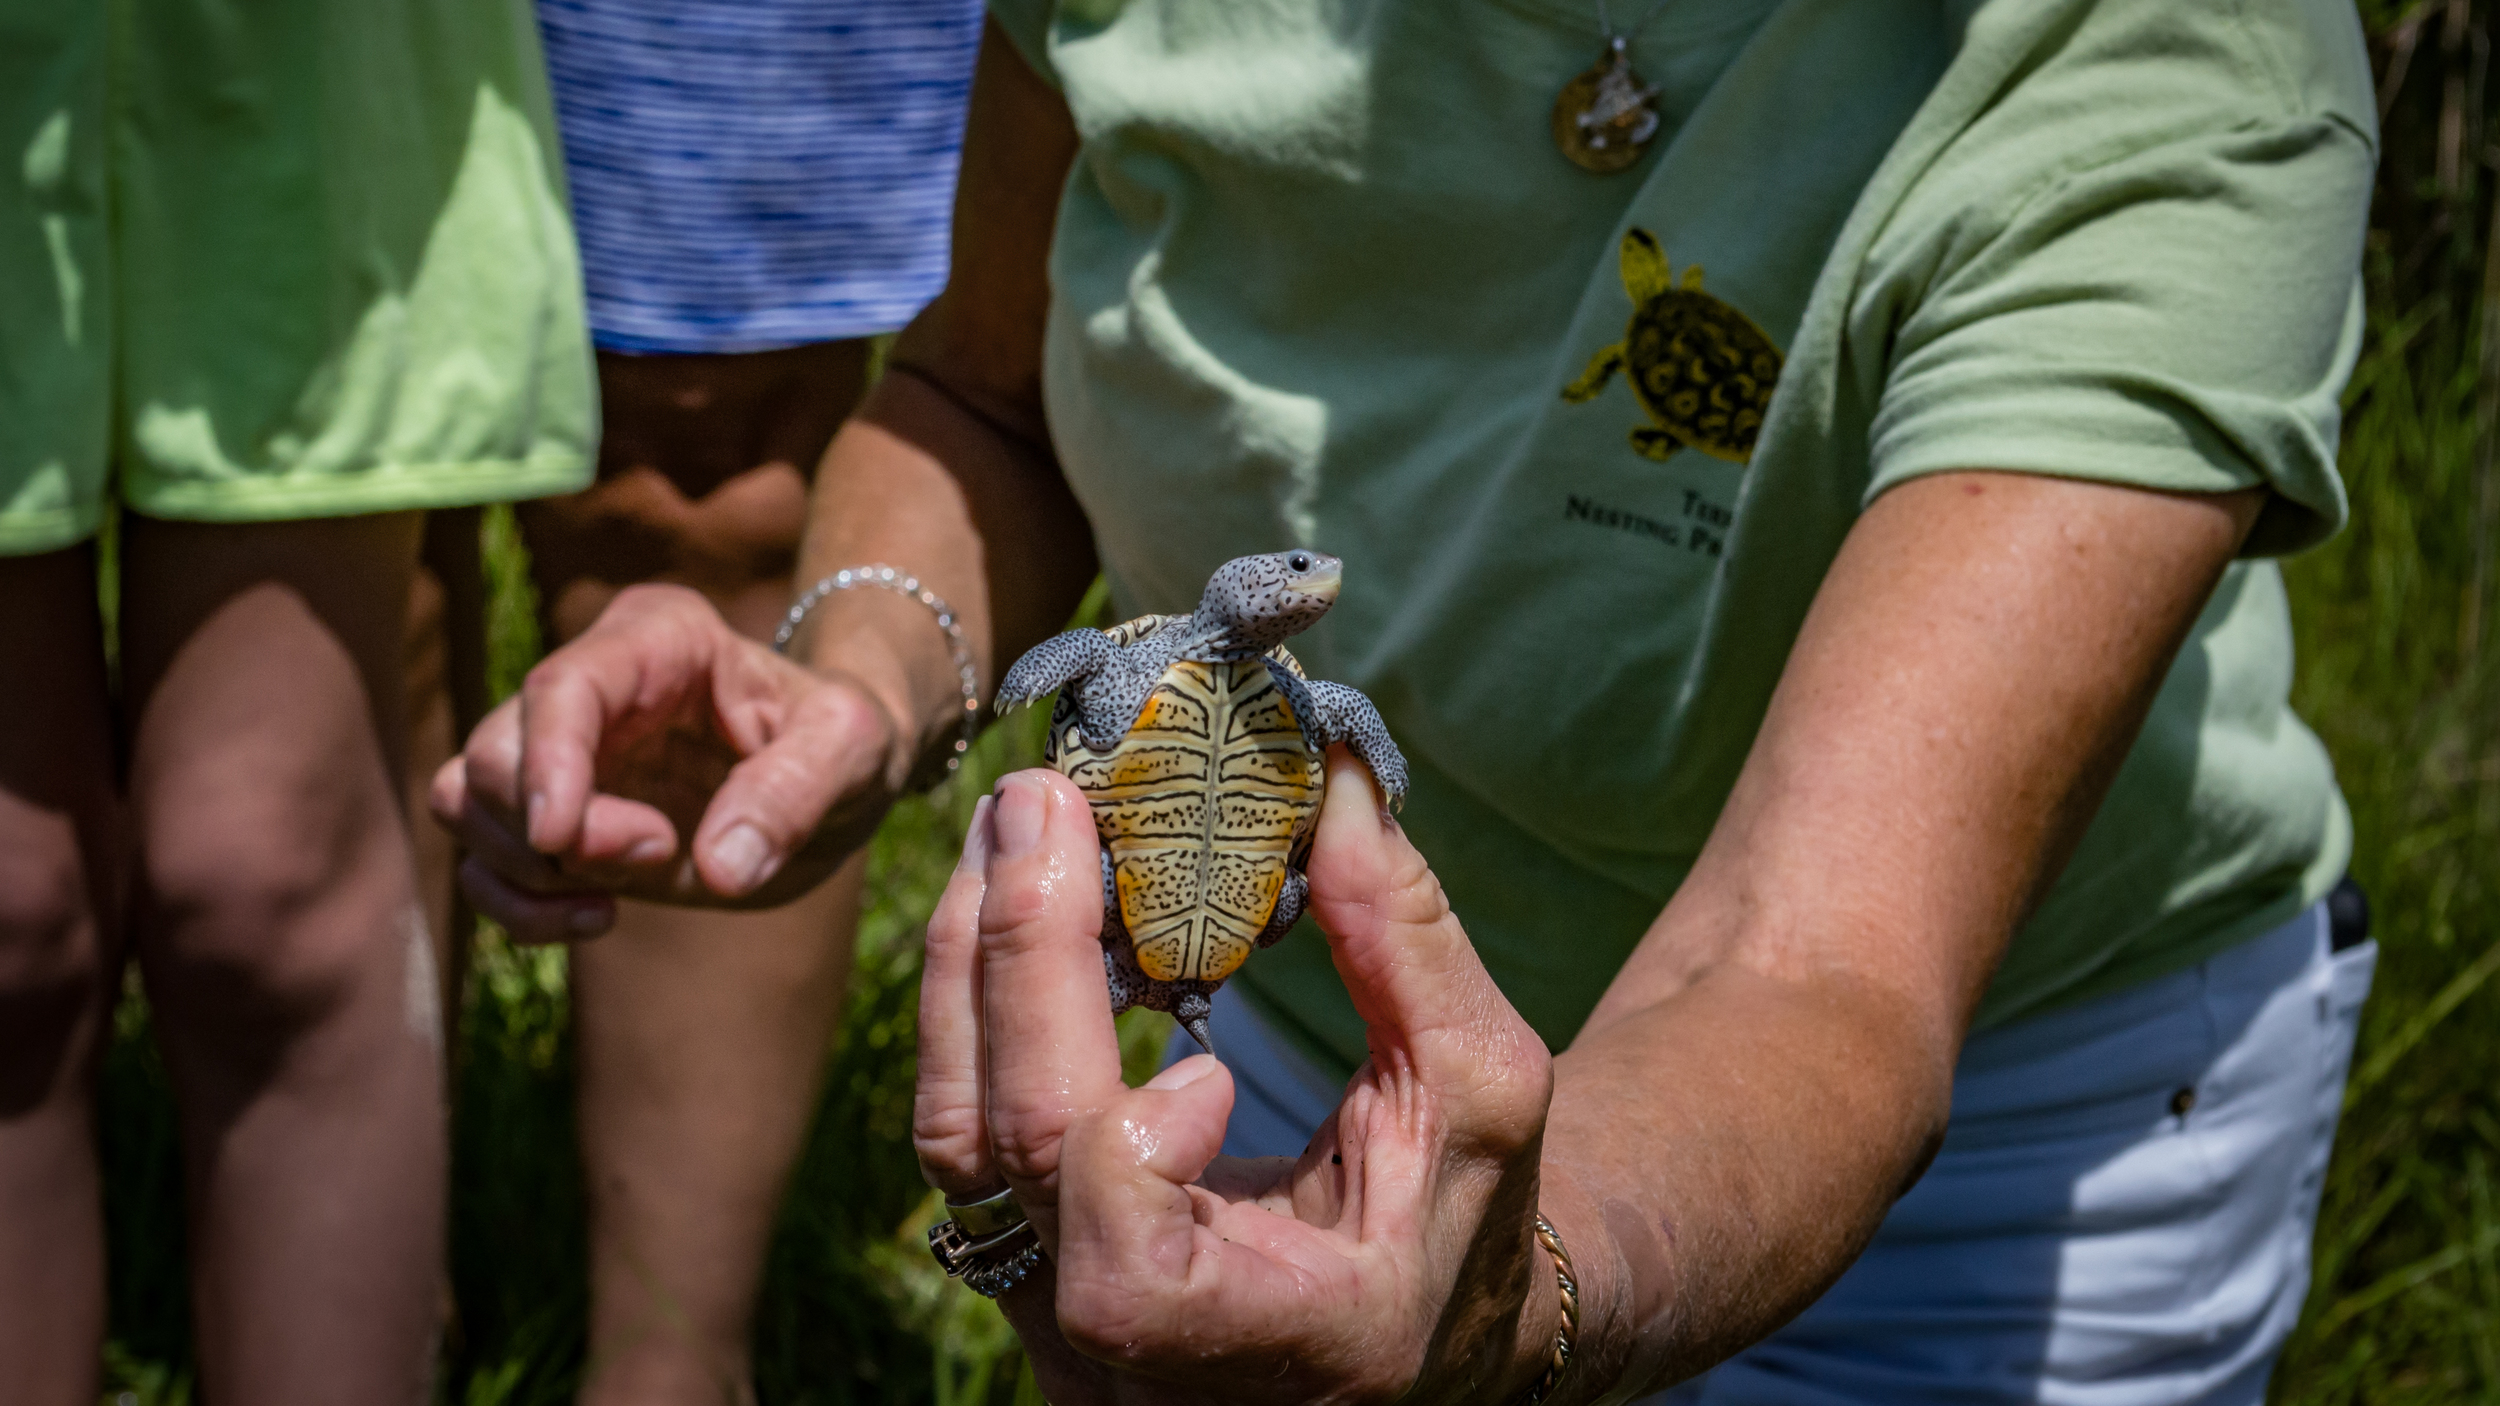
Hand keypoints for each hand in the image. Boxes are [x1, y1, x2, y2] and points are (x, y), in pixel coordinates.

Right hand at [429, 583, 900, 940]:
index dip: (546, 760)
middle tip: (656, 856)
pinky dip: (520, 906)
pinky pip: (485, 863)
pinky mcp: (554, 818)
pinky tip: (597, 916)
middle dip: (549, 828)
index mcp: (658, 637)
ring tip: (616, 899)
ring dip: (522, 870)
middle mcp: (591, 684)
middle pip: (495, 748)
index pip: (564, 686)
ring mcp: (561, 751)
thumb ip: (795, 792)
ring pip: (468, 801)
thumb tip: (722, 867)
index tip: (561, 836)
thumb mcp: (852, 750)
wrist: (837, 778)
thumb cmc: (848, 740)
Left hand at [912, 751, 1559, 1403]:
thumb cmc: (1466, 1207)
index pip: (1126, 1288)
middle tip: (1040, 802)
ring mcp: (1064, 1326)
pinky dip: (980, 1002)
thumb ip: (1405, 942)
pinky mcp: (1030, 1267)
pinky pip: (965, 1134)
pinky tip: (1011, 897)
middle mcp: (1142, 1366)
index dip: (1123, 1162)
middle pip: (1010, 1167)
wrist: (1424, 1315)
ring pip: (957, 1145)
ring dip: (971, 963)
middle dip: (1013, 961)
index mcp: (1290, 1345)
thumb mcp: (1484, 1084)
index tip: (1209, 1071)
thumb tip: (1329, 769)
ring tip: (1012, 823)